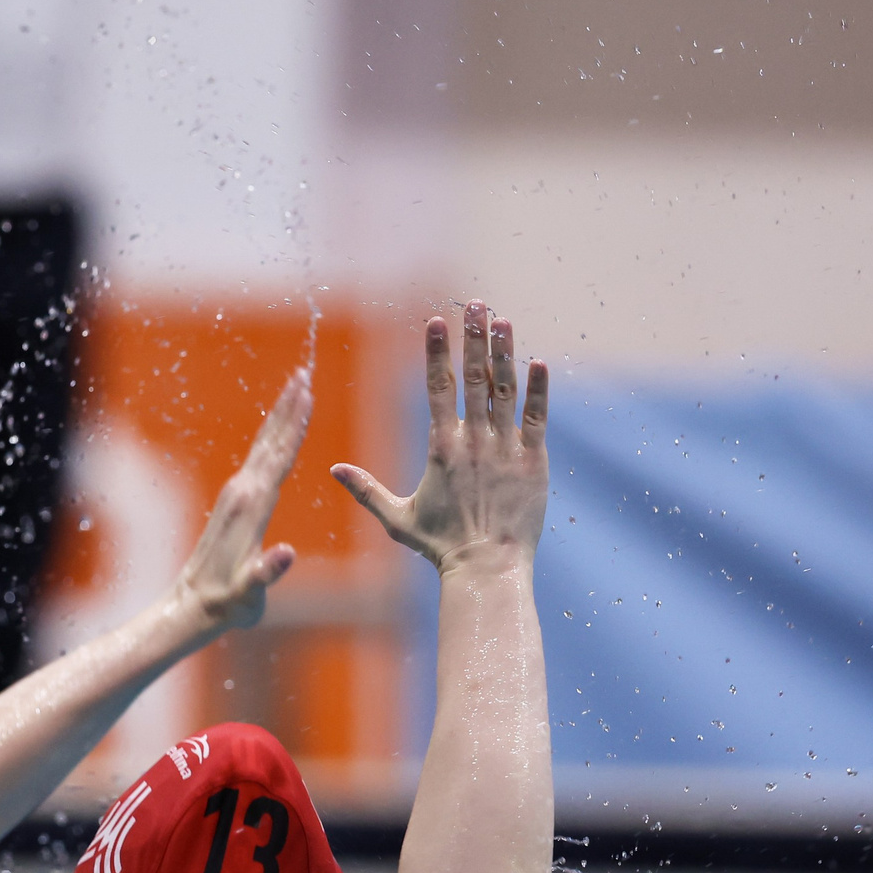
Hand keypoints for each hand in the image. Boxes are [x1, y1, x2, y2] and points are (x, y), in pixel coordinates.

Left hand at [175, 369, 310, 629]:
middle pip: (271, 441)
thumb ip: (268, 573)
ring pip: (264, 446)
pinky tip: (278, 431)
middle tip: (303, 372)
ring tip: (296, 387)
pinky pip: (259, 459)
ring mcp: (236, 495)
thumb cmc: (227, 604)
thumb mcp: (250, 594)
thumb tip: (286, 554)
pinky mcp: (234, 502)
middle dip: (288, 407)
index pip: (280, 457)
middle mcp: (242, 493)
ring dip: (280, 416)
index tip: (307, 393)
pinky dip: (272, 438)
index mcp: (253, 507)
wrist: (192, 607)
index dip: (295, 424)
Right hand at [334, 303, 548, 576]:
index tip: (436, 322)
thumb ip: (366, 490)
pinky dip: (539, 390)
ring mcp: (506, 449)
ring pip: (505, 391)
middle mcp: (473, 442)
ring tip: (502, 320)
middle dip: (473, 338)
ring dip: (504, 353)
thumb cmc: (440, 546)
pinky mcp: (533, 462)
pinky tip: (540, 362)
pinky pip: (536, 418)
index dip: (437, 352)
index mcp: (441, 448)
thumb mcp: (396, 518)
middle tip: (475, 304)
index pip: (438, 389)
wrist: (486, 569)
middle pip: (474, 379)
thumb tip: (332, 471)